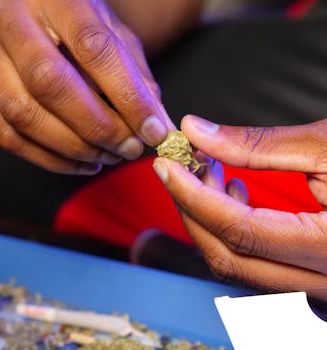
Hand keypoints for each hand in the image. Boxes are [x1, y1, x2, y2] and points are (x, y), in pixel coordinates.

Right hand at [0, 0, 172, 174]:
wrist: (25, 15)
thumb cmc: (76, 25)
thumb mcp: (111, 34)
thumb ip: (134, 75)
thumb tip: (155, 126)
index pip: (93, 47)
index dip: (127, 95)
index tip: (154, 130)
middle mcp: (7, 17)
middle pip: (49, 83)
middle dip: (96, 127)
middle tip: (128, 150)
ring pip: (22, 115)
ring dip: (72, 147)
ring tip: (106, 158)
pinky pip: (5, 136)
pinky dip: (47, 158)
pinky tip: (79, 162)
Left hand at [153, 115, 326, 300]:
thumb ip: (258, 145)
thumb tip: (196, 130)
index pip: (238, 231)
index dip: (193, 195)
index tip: (167, 164)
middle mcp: (323, 281)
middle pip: (228, 256)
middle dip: (193, 209)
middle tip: (181, 166)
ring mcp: (316, 286)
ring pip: (236, 264)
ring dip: (208, 219)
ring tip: (207, 172)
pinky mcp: (311, 274)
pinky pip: (253, 263)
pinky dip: (229, 229)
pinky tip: (234, 194)